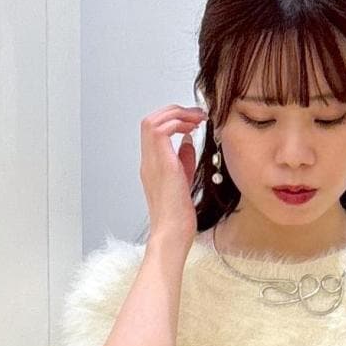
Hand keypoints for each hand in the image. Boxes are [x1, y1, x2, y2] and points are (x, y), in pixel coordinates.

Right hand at [139, 103, 206, 250]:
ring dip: (177, 114)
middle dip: (174, 111)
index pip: (155, 131)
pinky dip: (178, 123)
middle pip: (151, 120)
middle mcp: (148, 161)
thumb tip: (188, 140)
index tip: (192, 122)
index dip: (173, 120)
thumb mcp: (184, 181)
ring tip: (197, 118)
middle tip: (195, 115)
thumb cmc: (178, 218)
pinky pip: (162, 130)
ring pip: (153, 120)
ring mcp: (152, 161)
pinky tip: (193, 128)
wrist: (173, 234)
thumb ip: (184, 160)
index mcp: (152, 166)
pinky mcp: (162, 164)